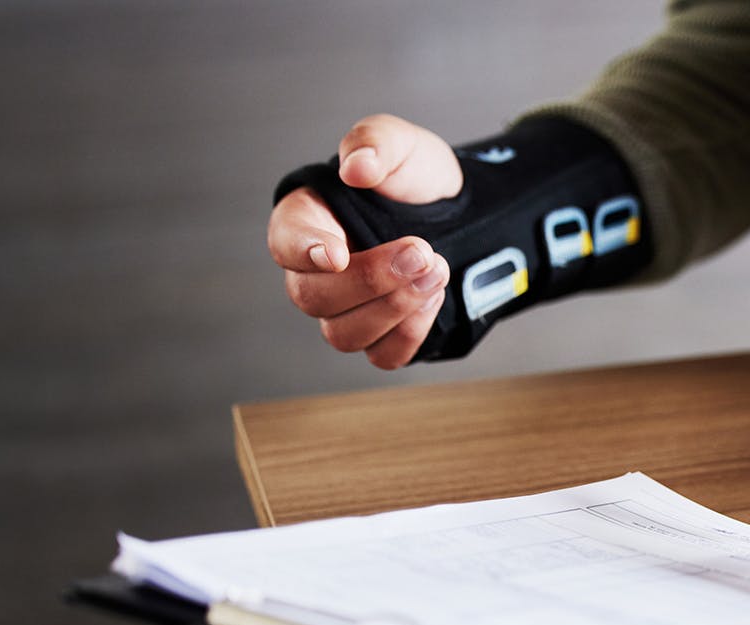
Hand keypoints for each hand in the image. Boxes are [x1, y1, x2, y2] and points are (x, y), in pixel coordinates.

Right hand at [267, 114, 462, 368]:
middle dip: (371, 280)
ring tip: (436, 271)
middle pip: (313, 297)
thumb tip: (357, 167)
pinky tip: (434, 297)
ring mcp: (347, 310)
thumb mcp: (400, 143)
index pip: (284, 243)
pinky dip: (409, 333)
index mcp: (308, 220)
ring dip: (393, 307)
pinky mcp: (382, 336)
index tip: (336, 254)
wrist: (464, 212)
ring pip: (343, 334)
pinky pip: (382, 355)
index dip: (304, 251)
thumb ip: (375, 144)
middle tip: (420, 252)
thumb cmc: (415, 177)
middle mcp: (317, 273)